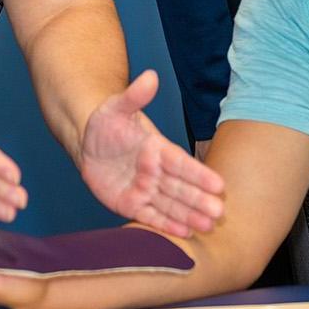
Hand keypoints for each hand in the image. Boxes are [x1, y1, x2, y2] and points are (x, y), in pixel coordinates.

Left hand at [78, 70, 224, 236]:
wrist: (88, 142)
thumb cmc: (106, 122)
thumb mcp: (116, 107)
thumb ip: (134, 96)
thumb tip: (150, 75)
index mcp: (156, 149)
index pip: (180, 163)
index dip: (198, 174)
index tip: (218, 184)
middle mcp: (155, 171)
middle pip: (180, 188)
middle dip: (200, 200)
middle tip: (220, 211)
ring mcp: (145, 189)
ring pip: (171, 204)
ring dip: (190, 215)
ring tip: (209, 225)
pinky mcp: (131, 204)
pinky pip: (151, 216)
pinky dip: (167, 225)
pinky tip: (186, 233)